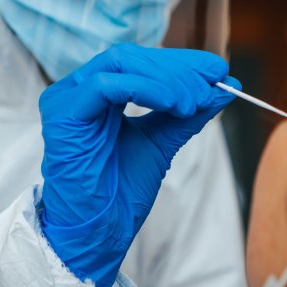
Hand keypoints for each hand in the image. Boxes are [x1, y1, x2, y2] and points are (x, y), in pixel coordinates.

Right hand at [38, 44, 238, 286]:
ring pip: (121, 63)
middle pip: (132, 56)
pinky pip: (106, 86)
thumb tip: (225, 86)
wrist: (99, 230)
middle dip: (178, 69)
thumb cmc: (120, 191)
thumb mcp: (162, 141)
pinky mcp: (62, 112)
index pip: (140, 61)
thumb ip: (188, 113)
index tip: (218, 71)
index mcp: (98, 93)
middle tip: (212, 86)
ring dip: (166, 79)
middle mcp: (78, 89)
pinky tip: (173, 105)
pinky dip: (145, 89)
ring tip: (192, 104)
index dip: (181, 62)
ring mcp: (66, 98)